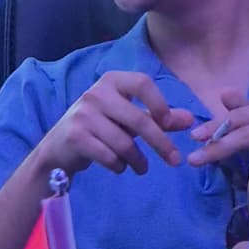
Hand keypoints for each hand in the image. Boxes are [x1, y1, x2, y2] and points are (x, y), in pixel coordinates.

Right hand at [36, 72, 193, 179]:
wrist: (58, 148)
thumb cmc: (99, 128)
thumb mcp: (128, 119)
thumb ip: (157, 117)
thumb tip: (189, 120)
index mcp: (111, 81)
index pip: (142, 83)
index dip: (160, 104)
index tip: (170, 124)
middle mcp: (95, 93)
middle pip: (138, 119)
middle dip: (160, 143)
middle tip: (175, 160)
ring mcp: (83, 114)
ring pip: (124, 143)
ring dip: (138, 160)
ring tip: (141, 167)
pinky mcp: (75, 136)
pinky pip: (109, 156)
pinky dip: (119, 166)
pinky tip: (119, 167)